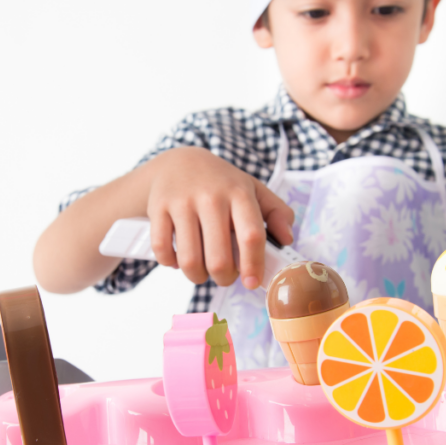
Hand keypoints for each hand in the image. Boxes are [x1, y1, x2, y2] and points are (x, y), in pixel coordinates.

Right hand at [146, 147, 293, 288]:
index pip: (251, 236)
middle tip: (225, 276)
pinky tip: (179, 260)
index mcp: (239, 193)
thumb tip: (287, 240)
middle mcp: (210, 196)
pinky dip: (170, 263)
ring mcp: (182, 202)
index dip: (253, 266)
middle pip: (219, 257)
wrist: (180, 162)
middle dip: (224, 278)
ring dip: (197, 277)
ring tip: (202, 273)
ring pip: (189, 260)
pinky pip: (162, 250)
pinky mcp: (158, 207)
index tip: (252, 282)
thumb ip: (277, 212)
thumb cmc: (222, 183)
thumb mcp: (253, 190)